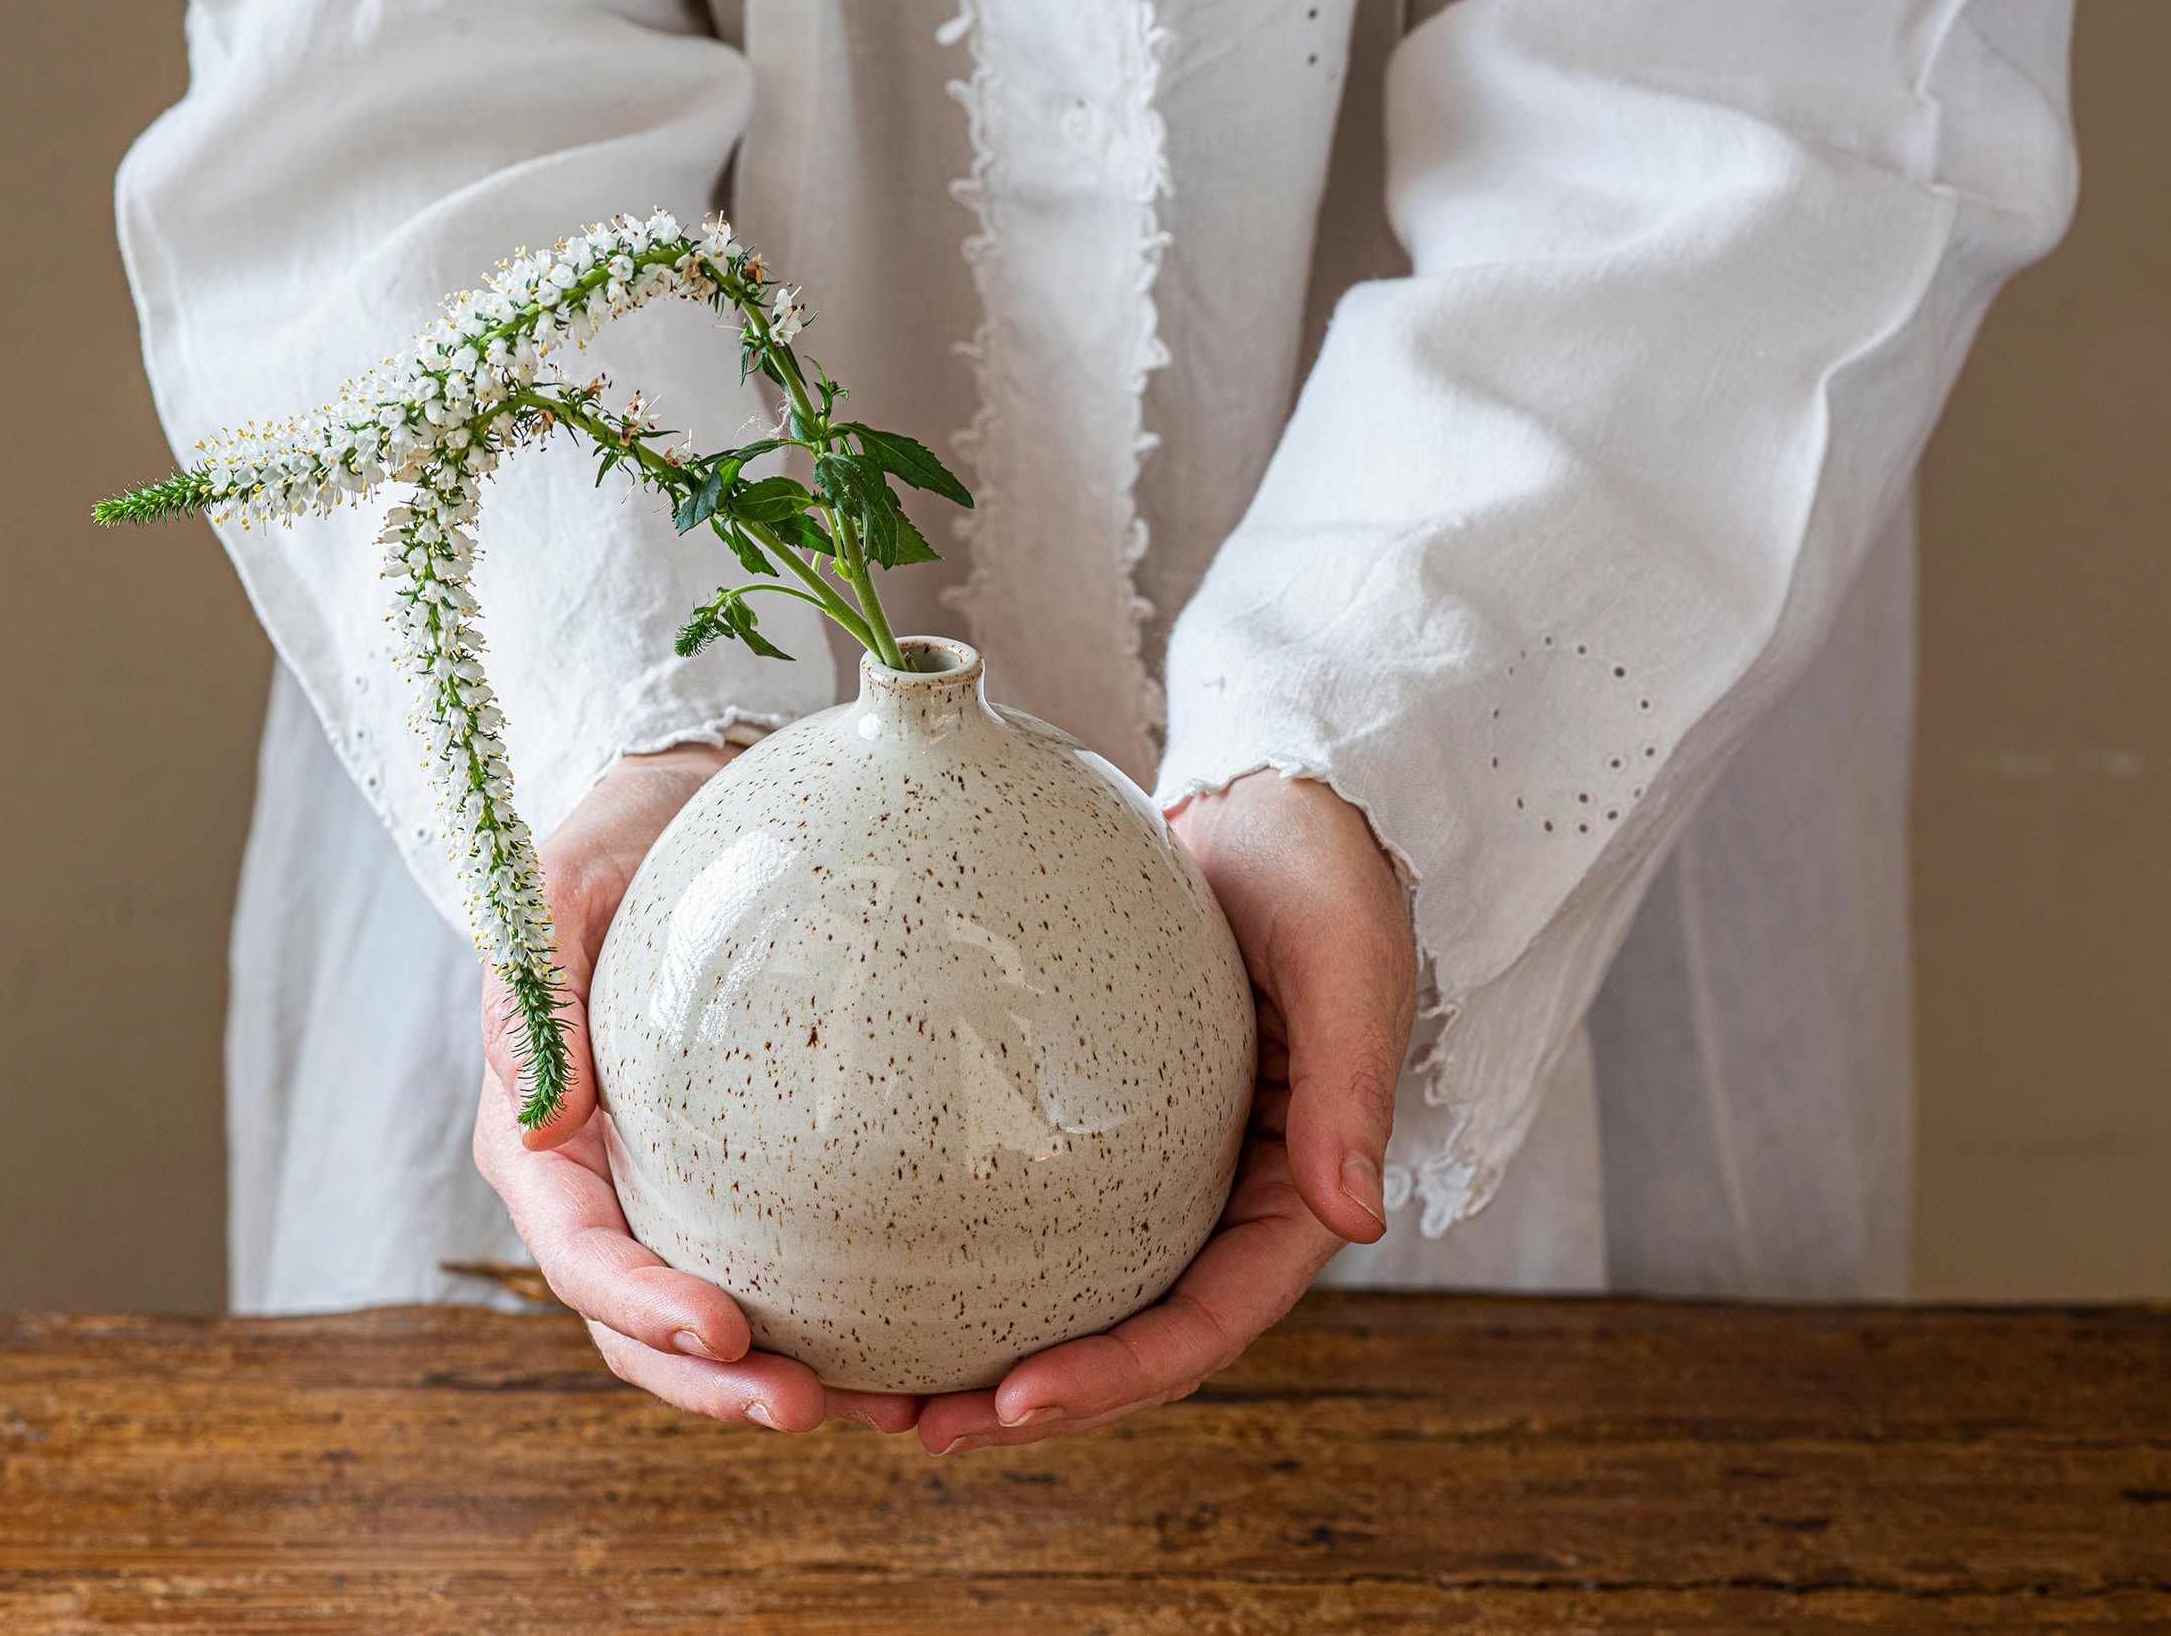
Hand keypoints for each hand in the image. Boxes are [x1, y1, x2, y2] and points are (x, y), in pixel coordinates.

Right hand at [472, 743, 924, 1436]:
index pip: (580, 1251)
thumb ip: (536, 989)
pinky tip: (922, 1353)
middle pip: (643, 1326)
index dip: (641, 1307)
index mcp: (540, 1137)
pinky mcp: (742, 1189)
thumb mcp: (565, 881)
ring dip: (785, 1382)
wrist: (690, 809)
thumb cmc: (623, 836)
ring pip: (716, 1328)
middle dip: (717, 1385)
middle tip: (815, 1410)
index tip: (726, 1330)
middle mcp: (601, 1189)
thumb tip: (539, 1126)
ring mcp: (673, 1196)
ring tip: (891, 1413)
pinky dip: (842, 1325)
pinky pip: (785, 1275)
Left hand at [913, 771, 1414, 1454]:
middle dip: (1025, 1400)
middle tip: (911, 1425)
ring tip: (872, 1387)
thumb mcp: (1349, 966)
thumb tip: (1352, 1217)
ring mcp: (1159, 1172)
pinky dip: (966, 1252)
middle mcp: (1221, 1203)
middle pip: (1123, 1339)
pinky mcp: (1102, 1128)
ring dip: (980, 1349)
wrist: (1279, 800)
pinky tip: (878, 1269)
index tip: (1014, 1401)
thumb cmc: (1328, 874)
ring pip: (1069, 1293)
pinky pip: (1031, 1210)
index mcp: (1289, 1195)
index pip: (1205, 1323)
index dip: (1116, 1377)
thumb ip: (1352, 1088)